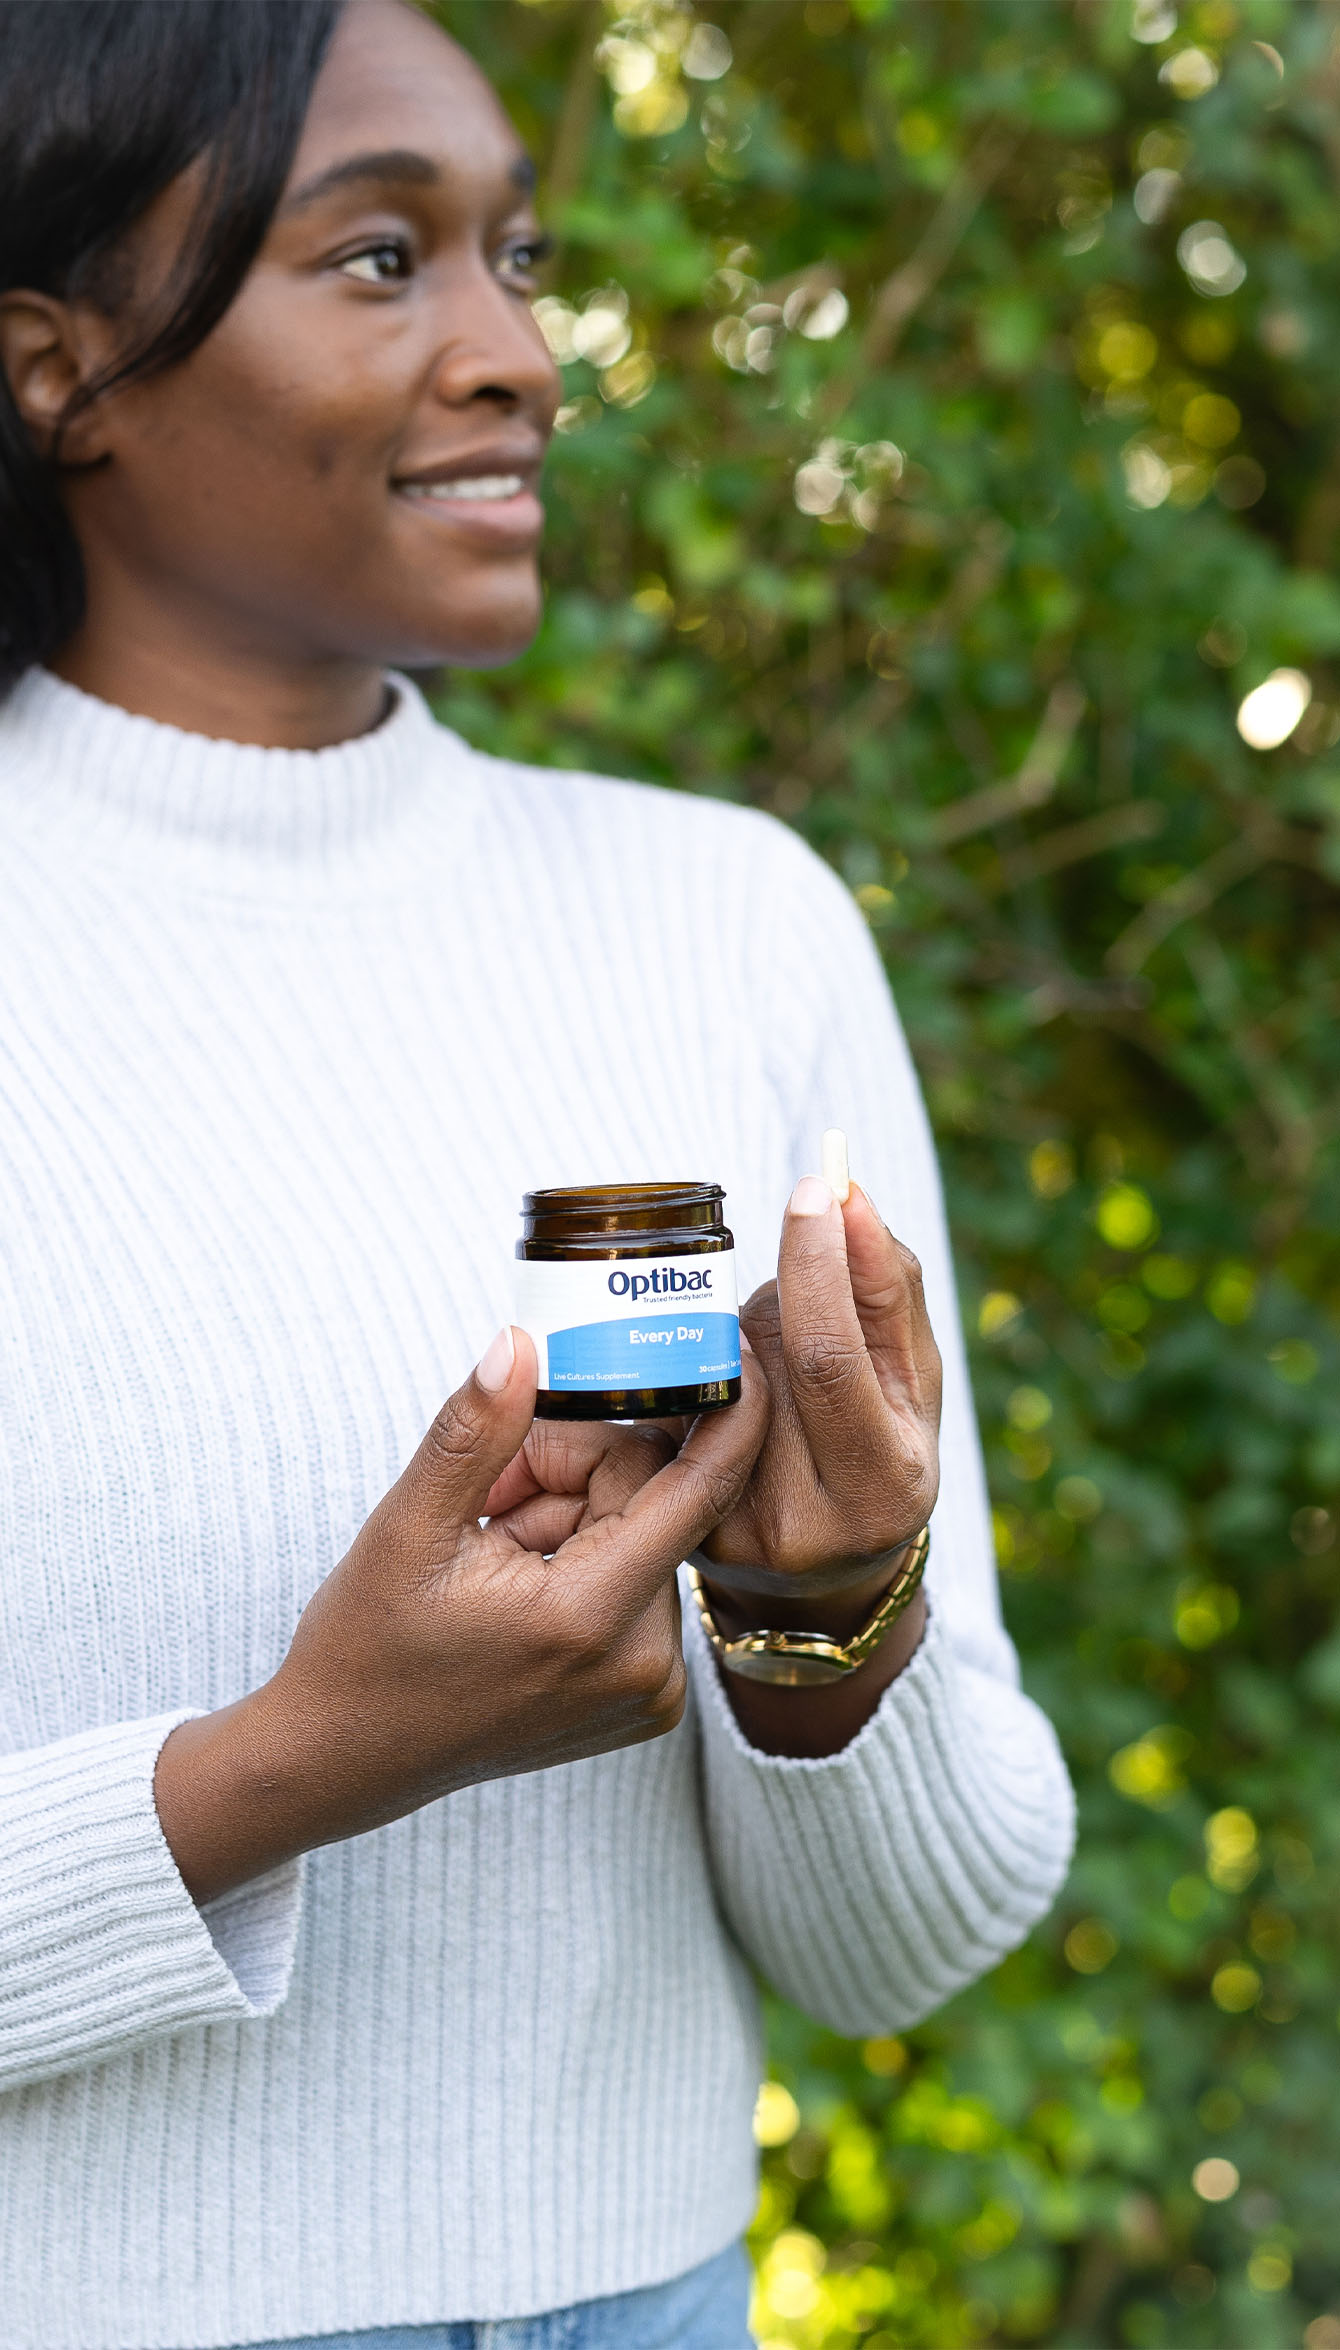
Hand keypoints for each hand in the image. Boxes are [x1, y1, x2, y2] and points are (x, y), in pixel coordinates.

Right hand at [155, 1327, 768, 1903]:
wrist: (346, 1759)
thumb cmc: (367, 1651)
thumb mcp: (406, 1529)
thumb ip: (475, 1431)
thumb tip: (521, 1344)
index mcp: (594, 1619)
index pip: (703, 1490)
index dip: (729, 1409)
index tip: (738, 1348)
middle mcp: (645, 1664)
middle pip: (648, 1500)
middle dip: (571, 1471)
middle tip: (488, 1498)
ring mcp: (650, 1690)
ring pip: (638, 1533)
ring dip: (568, 1514)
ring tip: (488, 1552)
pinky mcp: (645, 1698)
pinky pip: (635, 1580)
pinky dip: (580, 1557)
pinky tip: (515, 1583)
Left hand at [690, 1177, 940, 1756]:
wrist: (827, 1575)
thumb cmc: (882, 1450)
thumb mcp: (912, 1383)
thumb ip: (888, 1292)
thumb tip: (846, 1195)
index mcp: (882, 1484)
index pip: (828, 1355)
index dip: (817, 1265)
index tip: (815, 1187)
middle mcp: (806, 1524)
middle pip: (768, 1360)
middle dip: (789, 1288)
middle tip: (809, 1236)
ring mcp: (737, 1535)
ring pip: (722, 1382)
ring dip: (751, 1329)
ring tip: (788, 1347)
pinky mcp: (688, 1535)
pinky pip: (686, 1416)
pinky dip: (709, 1374)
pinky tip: (732, 1381)